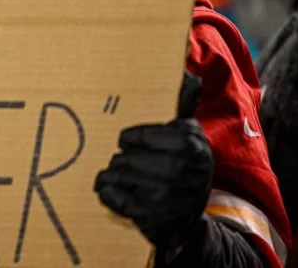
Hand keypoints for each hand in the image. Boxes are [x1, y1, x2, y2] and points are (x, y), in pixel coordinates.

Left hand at [94, 119, 213, 249]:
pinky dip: (106, 192)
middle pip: (124, 156)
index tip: (129, 143)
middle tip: (128, 164)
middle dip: (122, 159)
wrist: (187, 220)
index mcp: (191, 146)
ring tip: (120, 177)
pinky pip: (112, 196)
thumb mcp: (191, 139)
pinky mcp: (151, 216)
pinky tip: (110, 190)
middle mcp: (180, 170)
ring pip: (116, 173)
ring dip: (112, 175)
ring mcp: (166, 195)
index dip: (129, 139)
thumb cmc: (183, 170)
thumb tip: (187, 77)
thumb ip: (184, 108)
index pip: (139, 136)